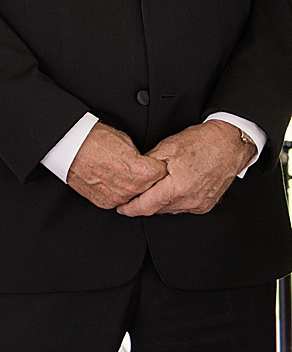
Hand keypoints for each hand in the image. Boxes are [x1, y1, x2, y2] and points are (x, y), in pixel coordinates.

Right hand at [66, 121, 166, 208]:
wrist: (67, 146)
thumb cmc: (92, 139)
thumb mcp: (125, 140)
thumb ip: (139, 156)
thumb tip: (142, 162)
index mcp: (142, 171)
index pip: (163, 174)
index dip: (157, 165)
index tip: (152, 163)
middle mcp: (132, 188)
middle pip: (151, 188)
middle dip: (146, 178)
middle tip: (134, 167)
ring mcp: (118, 197)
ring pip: (135, 196)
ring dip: (131, 187)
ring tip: (118, 172)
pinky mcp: (104, 202)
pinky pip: (118, 200)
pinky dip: (116, 192)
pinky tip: (108, 178)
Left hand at [116, 120, 256, 216]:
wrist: (230, 143)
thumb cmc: (202, 142)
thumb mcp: (167, 147)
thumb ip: (148, 164)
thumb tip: (134, 173)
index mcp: (177, 187)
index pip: (147, 206)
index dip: (130, 209)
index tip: (120, 208)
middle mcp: (190, 200)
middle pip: (157, 209)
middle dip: (143, 204)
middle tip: (131, 196)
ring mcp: (200, 204)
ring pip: (170, 209)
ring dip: (158, 203)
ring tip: (150, 190)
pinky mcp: (206, 204)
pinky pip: (183, 207)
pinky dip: (173, 201)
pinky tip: (170, 189)